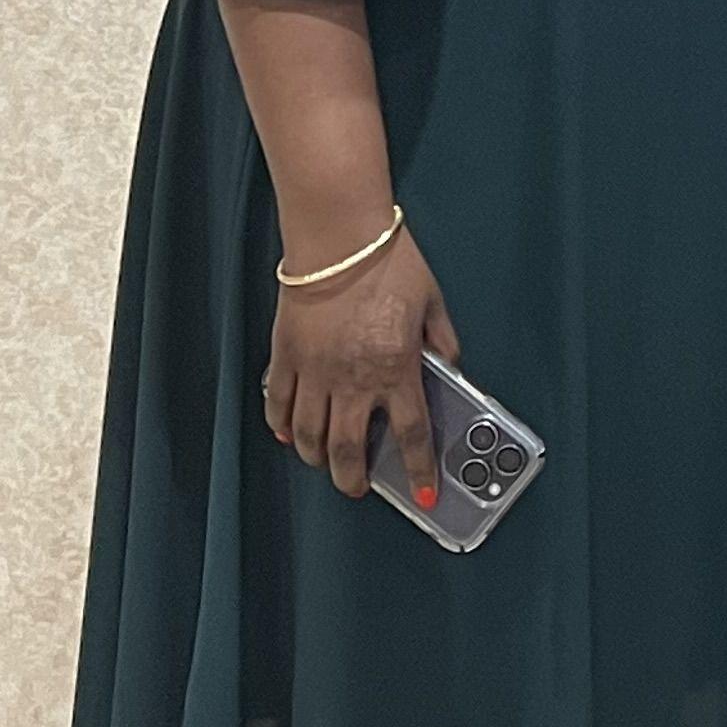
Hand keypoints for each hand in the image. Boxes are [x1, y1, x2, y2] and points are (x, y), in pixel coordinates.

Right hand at [262, 227, 460, 510]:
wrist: (340, 236)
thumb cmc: (389, 263)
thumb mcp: (432, 302)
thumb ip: (442, 341)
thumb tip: (448, 367)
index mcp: (396, 368)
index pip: (411, 433)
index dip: (419, 468)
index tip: (424, 490)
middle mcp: (353, 379)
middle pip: (349, 450)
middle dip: (353, 478)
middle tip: (358, 486)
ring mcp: (315, 371)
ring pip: (309, 435)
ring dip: (318, 457)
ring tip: (325, 463)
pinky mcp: (286, 356)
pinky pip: (278, 403)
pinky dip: (282, 424)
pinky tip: (288, 434)